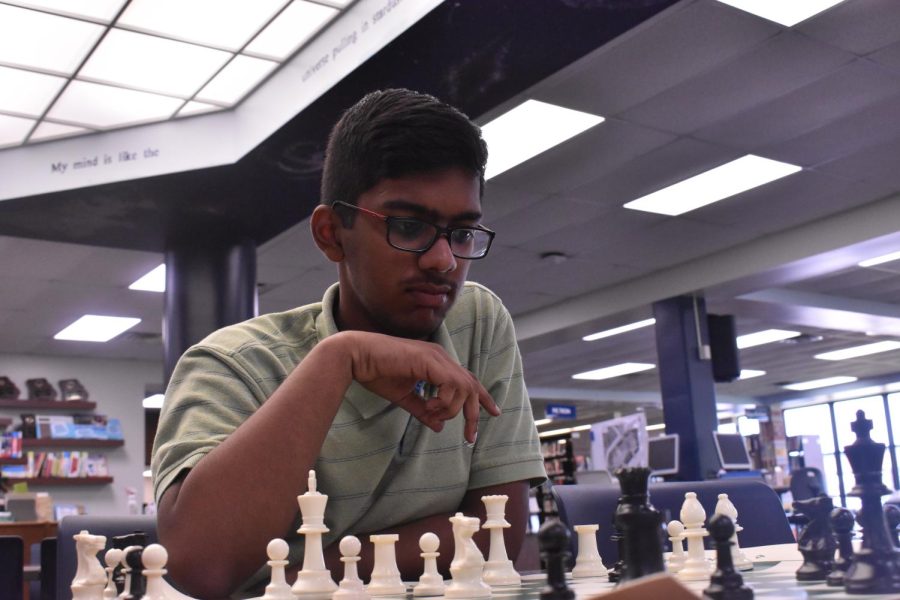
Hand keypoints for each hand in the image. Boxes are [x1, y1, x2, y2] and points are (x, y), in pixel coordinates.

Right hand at [337, 331, 498, 442]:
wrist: (356, 357)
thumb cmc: (376, 373)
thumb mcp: (404, 397)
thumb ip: (423, 410)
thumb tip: (439, 426)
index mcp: (437, 362)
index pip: (467, 379)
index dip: (482, 397)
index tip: (493, 413)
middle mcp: (440, 357)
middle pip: (472, 385)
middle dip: (474, 413)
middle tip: (470, 436)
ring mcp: (436, 356)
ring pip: (464, 387)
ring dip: (452, 408)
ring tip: (432, 414)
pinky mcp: (428, 360)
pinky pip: (451, 384)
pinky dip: (444, 401)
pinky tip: (429, 406)